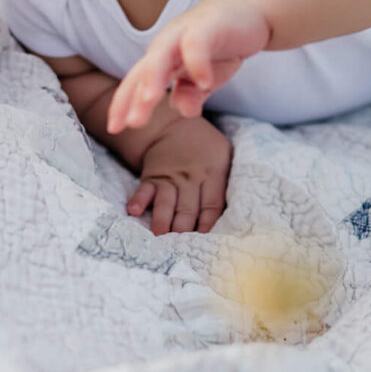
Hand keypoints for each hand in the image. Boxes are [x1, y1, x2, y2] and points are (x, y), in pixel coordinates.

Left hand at [106, 0, 270, 133]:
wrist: (249, 9)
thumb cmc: (220, 45)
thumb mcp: (207, 79)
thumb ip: (193, 95)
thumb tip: (185, 111)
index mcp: (162, 59)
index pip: (136, 83)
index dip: (123, 105)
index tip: (114, 129)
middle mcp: (167, 44)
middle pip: (142, 71)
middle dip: (133, 96)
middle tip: (131, 122)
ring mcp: (184, 32)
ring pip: (161, 54)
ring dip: (153, 77)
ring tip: (150, 100)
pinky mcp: (207, 25)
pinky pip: (196, 43)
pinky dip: (197, 63)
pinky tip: (204, 83)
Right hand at [128, 114, 233, 234]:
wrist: (174, 123)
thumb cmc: (205, 146)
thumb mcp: (225, 154)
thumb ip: (228, 179)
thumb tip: (236, 210)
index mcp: (212, 174)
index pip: (212, 205)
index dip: (209, 225)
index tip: (206, 241)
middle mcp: (190, 178)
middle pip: (187, 209)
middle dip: (185, 229)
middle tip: (182, 248)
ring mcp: (169, 177)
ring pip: (166, 203)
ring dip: (162, 221)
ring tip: (160, 237)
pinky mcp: (151, 176)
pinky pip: (144, 190)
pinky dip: (138, 200)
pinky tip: (134, 211)